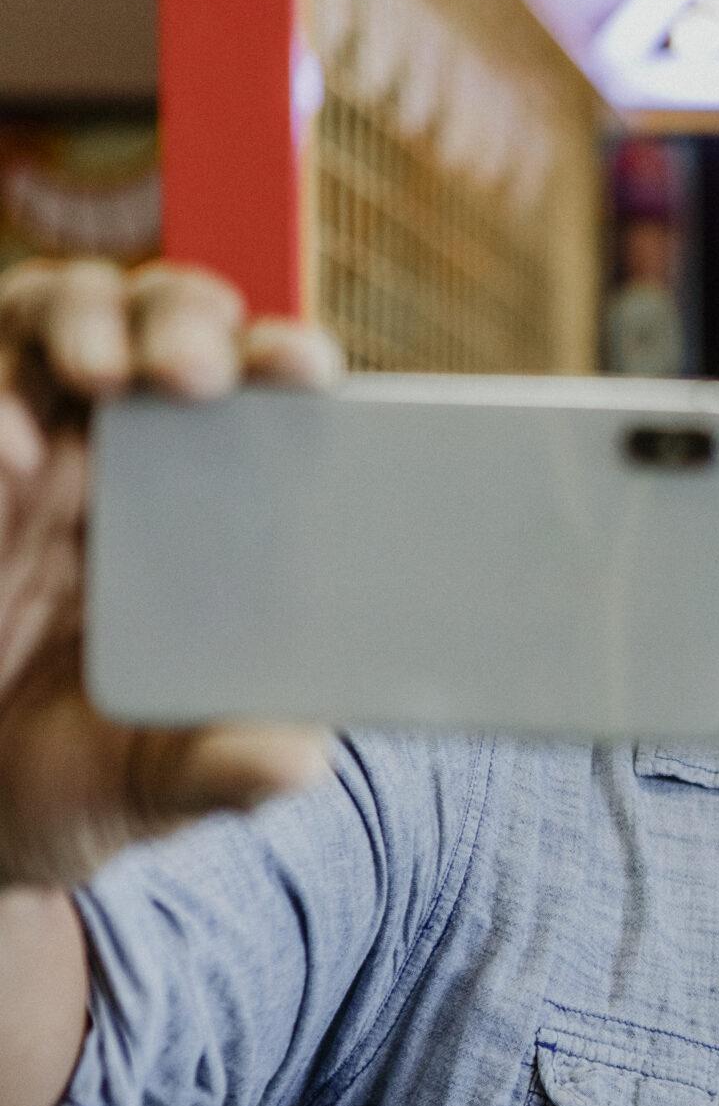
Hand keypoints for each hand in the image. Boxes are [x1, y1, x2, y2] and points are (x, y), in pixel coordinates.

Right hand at [0, 259, 341, 886]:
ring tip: (102, 372)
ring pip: (48, 319)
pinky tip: (12, 444)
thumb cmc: (75, 778)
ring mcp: (17, 458)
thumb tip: (301, 761)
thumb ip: (228, 769)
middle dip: (182, 318)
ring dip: (81, 318)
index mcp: (204, 514)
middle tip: (194, 373)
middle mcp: (115, 462)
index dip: (280, 361)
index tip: (302, 368)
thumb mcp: (159, 786)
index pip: (258, 401)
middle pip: (159, 324)